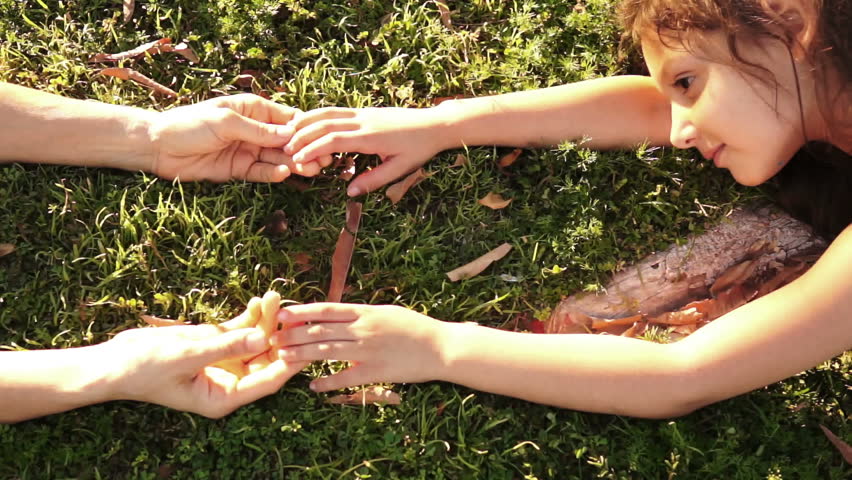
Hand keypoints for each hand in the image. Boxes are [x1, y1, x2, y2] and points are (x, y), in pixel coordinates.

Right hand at [100, 292, 308, 418]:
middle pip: (265, 359)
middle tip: (293, 312)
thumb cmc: (143, 368)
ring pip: (254, 341)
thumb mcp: (186, 356)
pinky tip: (259, 299)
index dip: (288, 361)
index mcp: (223, 397)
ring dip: (265, 320)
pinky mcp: (214, 344)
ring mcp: (223, 362)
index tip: (305, 341)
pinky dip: (249, 316)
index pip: (267, 381)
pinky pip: (239, 330)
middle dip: (279, 334)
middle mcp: (229, 382)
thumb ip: (225, 346)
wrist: (113, 361)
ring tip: (274, 296)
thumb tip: (263, 338)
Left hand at [149, 94, 314, 181]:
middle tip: (324, 159)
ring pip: (278, 157)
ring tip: (310, 169)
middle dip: (305, 149)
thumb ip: (258, 131)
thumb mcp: (226, 122)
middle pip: (287, 140)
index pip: (286, 118)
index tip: (320, 138)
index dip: (304, 129)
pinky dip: (274, 173)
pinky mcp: (239, 169)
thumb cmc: (188, 124)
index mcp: (252, 109)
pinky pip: (262, 172)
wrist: (158, 147)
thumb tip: (290, 135)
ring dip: (294, 163)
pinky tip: (284, 173)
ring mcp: (248, 150)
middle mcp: (254, 129)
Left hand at [271, 303, 445, 391]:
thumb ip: (362, 314)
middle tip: (272, 337)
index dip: (302, 311)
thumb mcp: (386, 313)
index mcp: (366, 313)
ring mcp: (368, 351)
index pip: (327, 309)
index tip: (282, 313)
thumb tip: (339, 312)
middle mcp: (364, 329)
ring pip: (328, 351)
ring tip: (282, 358)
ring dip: (302, 355)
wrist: (440, 347)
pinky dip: (328, 382)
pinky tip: (313, 386)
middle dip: (294, 334)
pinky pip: (346, 378)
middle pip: (321, 330)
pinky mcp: (376, 371)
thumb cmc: (414, 328)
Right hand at [284, 107, 451, 195]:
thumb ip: (374, 180)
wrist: (434, 124)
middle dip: (302, 135)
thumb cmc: (419, 148)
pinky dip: (318, 116)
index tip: (297, 159)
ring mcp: (362, 113)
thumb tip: (350, 192)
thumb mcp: (400, 169)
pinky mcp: (364, 111)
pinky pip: (336, 111)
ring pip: (327, 112)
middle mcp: (363, 121)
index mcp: (369, 137)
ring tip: (289, 133)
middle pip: (324, 124)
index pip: (332, 140)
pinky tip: (307, 124)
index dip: (312, 149)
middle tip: (286, 149)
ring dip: (306, 122)